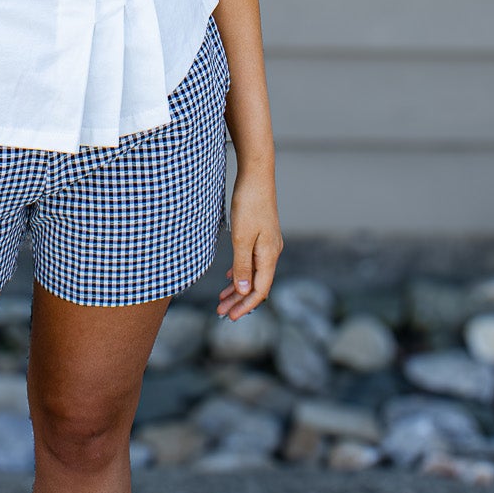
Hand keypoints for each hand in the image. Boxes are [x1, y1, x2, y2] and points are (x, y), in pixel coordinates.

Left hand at [217, 166, 283, 321]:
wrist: (256, 175)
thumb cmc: (249, 204)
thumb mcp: (241, 237)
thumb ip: (242, 265)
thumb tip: (243, 291)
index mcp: (269, 255)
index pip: (260, 290)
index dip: (246, 306)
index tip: (231, 317)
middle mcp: (272, 252)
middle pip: (256, 284)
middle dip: (239, 301)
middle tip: (221, 313)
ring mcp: (267, 244)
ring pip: (253, 274)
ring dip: (238, 288)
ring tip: (222, 300)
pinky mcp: (261, 235)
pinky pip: (252, 261)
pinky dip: (240, 272)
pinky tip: (230, 278)